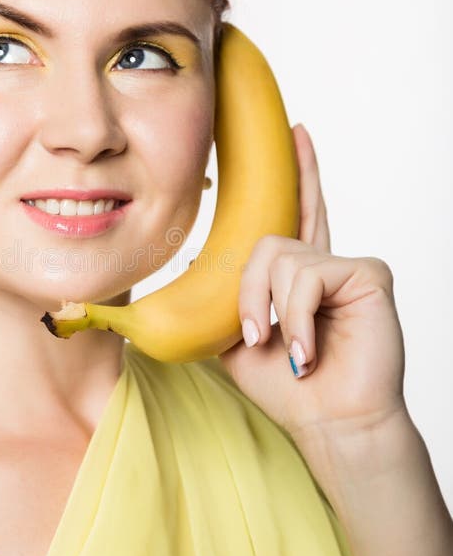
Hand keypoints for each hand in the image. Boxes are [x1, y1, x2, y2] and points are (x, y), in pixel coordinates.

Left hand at [218, 123, 406, 459]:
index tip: (295, 133)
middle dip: (252, 288)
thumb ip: (220, 298)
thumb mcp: (233, 338)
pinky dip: (295, 319)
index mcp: (299, 274)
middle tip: (256, 336)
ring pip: (277, 256)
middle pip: (275, 231)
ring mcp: (347, 264)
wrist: (326, 423)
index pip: (296, 212)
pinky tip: (305, 350)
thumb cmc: (286, 386)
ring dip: (266, 310)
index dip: (297, 173)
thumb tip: (188, 265)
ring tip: (284, 348)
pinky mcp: (367, 273)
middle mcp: (325, 260)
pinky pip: (305, 276)